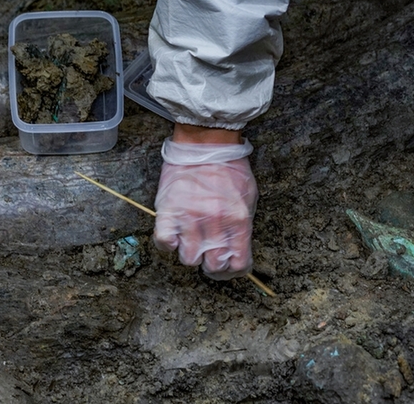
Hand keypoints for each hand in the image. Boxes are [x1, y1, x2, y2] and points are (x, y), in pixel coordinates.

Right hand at [153, 129, 257, 279]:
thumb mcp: (248, 196)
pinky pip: (165, 243)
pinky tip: (174, 234)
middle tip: (208, 253)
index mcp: (239, 220)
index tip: (228, 266)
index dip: (233, 270)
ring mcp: (190, 219)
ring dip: (190, 253)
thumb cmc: (230, 168)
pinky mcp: (169, 211)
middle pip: (212, 265)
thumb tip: (238, 248)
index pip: (238, 263)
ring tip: (192, 239)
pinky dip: (168, 244)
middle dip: (212, 263)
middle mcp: (215, 224)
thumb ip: (244, 224)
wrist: (206, 142)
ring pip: (188, 259)